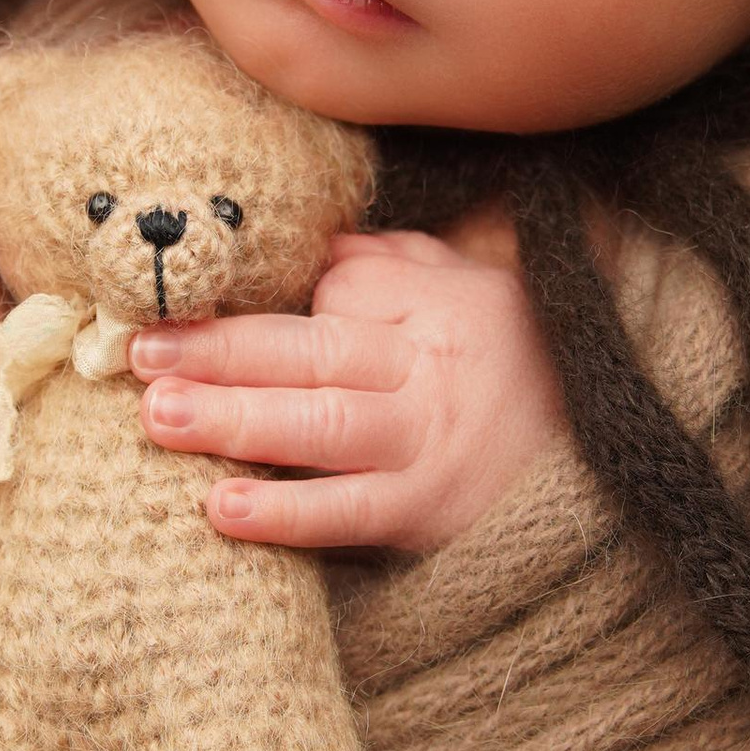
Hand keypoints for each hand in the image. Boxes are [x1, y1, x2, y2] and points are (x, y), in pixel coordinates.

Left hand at [132, 222, 565, 553]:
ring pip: (320, 427)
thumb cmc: (517, 368)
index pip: (337, 292)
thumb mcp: (469, 290)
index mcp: (431, 307)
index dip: (257, 303)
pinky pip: (351, 512)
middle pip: (312, 352)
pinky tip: (223, 508)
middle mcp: (427, 370)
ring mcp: (427, 444)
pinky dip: (287, 512)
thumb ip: (390, 261)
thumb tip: (309, 236)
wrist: (613, 462)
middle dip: (219, 351)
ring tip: (158, 415)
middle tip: (136, 352)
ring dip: (234, 420)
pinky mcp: (429, 514)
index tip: (175, 305)